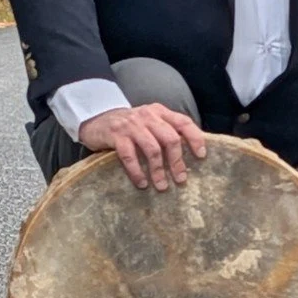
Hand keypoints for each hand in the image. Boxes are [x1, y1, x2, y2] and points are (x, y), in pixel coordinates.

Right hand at [78, 104, 206, 190]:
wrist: (96, 119)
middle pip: (170, 138)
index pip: (183, 122)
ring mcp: (131, 125)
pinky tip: (142, 183)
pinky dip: (137, 172)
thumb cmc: (129, 126)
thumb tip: (189, 153)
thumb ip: (165, 131)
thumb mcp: (149, 122)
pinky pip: (130, 156)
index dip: (195, 138)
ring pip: (152, 149)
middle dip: (177, 161)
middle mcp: (148, 116)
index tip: (201, 156)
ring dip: (158, 170)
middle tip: (181, 179)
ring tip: (161, 186)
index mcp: (160, 112)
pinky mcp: (116, 135)